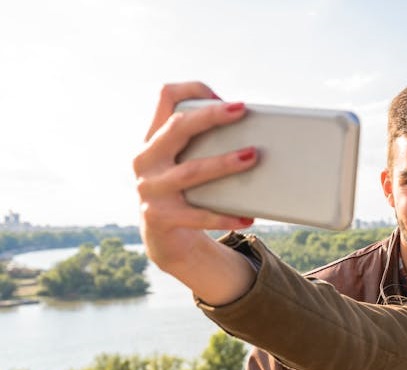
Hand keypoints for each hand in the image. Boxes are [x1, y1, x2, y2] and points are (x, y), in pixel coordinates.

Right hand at [133, 82, 256, 302]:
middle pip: (177, 128)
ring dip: (224, 163)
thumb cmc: (187, 192)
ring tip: (252, 157)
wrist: (165, 239)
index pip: (165, 98)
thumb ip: (205, 144)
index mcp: (153, 139)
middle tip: (241, 110)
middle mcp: (146, 160)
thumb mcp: (187, 163)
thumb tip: (255, 130)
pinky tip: (247, 216)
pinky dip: (224, 216)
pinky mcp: (159, 218)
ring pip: (191, 171)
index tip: (220, 95)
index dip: (192, 89)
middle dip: (210, 116)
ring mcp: (149, 189)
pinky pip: (197, 216)